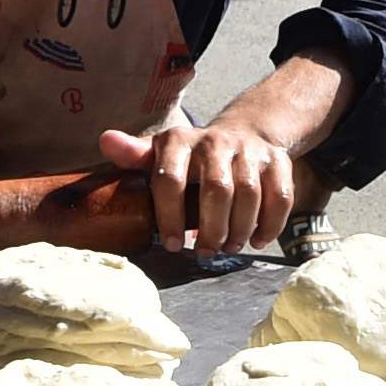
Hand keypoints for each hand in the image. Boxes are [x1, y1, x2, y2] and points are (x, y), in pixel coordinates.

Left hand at [103, 118, 299, 256]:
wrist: (242, 134)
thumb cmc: (191, 158)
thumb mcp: (159, 154)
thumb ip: (134, 155)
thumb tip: (105, 140)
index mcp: (179, 141)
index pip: (171, 179)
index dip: (169, 216)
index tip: (170, 245)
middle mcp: (215, 141)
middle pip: (218, 191)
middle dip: (211, 229)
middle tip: (204, 252)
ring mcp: (249, 150)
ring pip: (250, 195)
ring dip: (239, 230)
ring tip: (228, 247)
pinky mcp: (277, 161)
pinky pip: (280, 197)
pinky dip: (270, 224)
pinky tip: (257, 240)